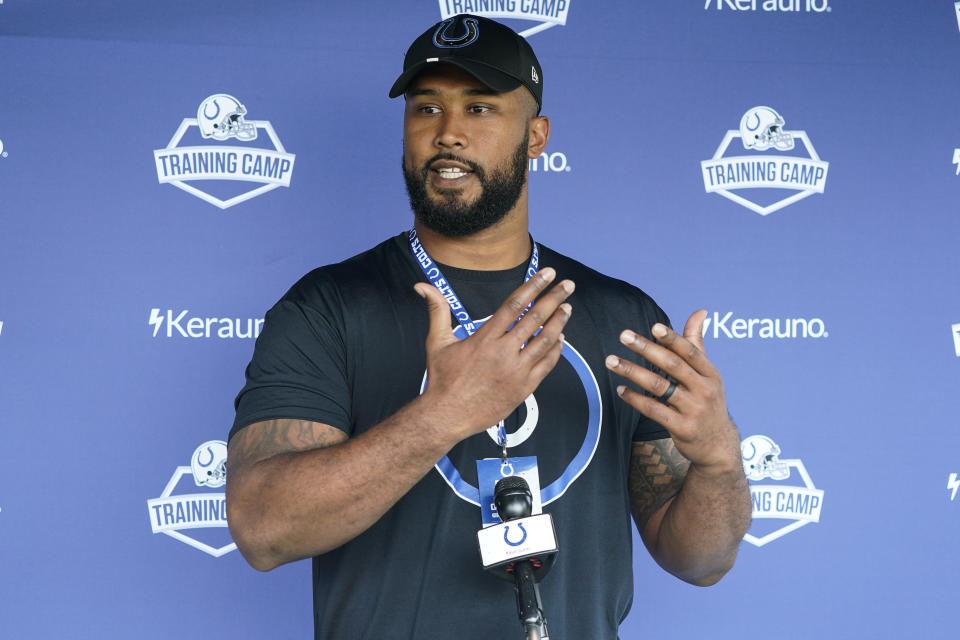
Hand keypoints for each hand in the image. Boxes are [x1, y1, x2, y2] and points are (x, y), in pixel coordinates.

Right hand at [414, 267, 573, 439]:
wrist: (448, 416)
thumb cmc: (442, 379)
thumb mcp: (437, 341)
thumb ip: (437, 310)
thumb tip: (423, 286)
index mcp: (484, 338)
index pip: (515, 305)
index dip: (533, 286)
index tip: (548, 273)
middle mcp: (503, 353)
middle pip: (536, 318)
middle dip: (554, 298)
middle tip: (568, 285)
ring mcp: (516, 371)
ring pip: (545, 341)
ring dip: (559, 322)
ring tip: (567, 308)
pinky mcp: (524, 388)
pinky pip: (547, 365)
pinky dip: (556, 350)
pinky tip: (560, 339)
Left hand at [605, 310, 740, 472]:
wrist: (718, 446)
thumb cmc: (708, 402)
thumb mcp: (708, 374)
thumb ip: (697, 344)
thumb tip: (699, 312)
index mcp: (710, 373)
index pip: (690, 352)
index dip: (672, 338)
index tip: (654, 327)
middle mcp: (704, 390)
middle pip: (671, 365)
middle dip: (646, 348)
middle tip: (624, 335)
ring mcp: (693, 410)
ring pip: (659, 387)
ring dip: (633, 371)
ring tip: (611, 361)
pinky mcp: (682, 428)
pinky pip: (654, 410)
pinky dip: (635, 399)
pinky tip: (620, 389)